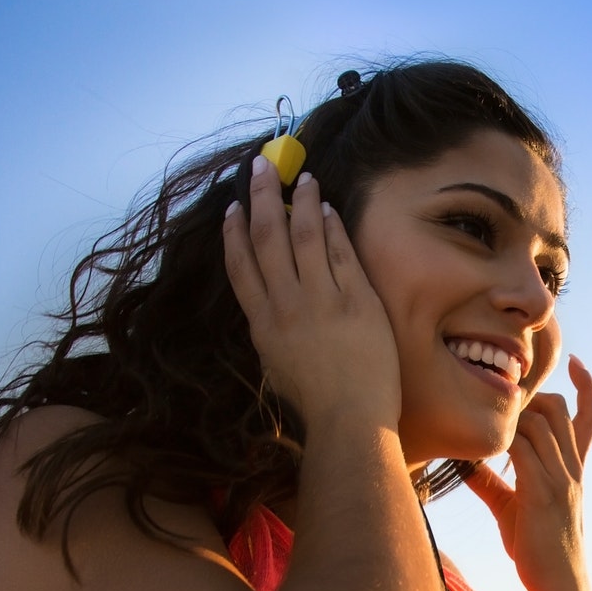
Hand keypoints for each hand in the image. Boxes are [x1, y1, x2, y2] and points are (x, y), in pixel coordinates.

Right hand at [221, 156, 400, 435]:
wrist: (349, 423)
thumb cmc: (316, 405)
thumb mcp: (276, 368)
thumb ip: (271, 333)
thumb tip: (268, 308)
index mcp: (262, 325)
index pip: (240, 266)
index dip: (234, 232)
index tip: (234, 205)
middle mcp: (286, 307)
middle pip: (267, 239)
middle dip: (262, 198)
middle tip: (262, 167)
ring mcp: (321, 302)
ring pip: (304, 237)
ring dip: (301, 202)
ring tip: (303, 178)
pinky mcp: (356, 302)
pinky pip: (340, 253)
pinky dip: (332, 227)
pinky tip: (329, 209)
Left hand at [467, 354, 591, 590]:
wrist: (558, 584)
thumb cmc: (539, 549)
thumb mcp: (514, 508)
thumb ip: (492, 482)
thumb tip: (463, 464)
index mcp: (574, 469)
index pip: (590, 418)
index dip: (586, 387)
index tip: (576, 363)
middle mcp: (572, 468)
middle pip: (558, 410)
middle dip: (529, 398)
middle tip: (499, 406)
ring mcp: (561, 480)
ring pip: (539, 425)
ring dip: (511, 418)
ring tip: (485, 424)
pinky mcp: (543, 494)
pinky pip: (522, 452)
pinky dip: (503, 440)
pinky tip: (483, 442)